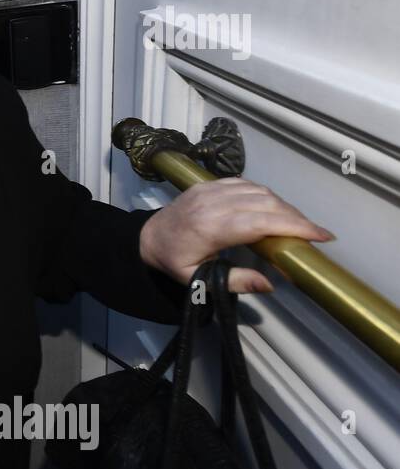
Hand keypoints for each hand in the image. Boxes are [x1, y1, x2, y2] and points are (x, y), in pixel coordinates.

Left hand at [140, 177, 333, 292]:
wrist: (147, 238)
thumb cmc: (173, 261)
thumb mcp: (198, 280)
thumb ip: (235, 282)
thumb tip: (270, 285)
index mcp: (209, 228)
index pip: (260, 223)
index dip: (293, 227)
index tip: (321, 235)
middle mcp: (212, 204)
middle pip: (266, 204)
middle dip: (296, 218)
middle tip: (316, 234)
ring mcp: (210, 190)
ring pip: (259, 191)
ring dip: (283, 206)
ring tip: (298, 224)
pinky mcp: (209, 184)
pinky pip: (246, 184)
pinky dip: (266, 195)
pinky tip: (276, 209)